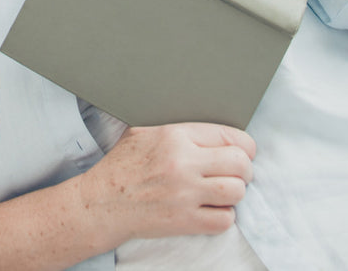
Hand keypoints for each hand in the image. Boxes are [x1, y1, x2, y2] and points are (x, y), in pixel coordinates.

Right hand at [79, 123, 254, 242]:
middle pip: (240, 163)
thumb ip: (176, 127)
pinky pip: (224, 220)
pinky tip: (213, 209)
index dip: (244, 145)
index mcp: (175, 135)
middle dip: (245, 169)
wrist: (103, 202)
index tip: (244, 152)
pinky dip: (224, 216)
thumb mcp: (144, 131)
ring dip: (235, 193)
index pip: (229, 135)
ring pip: (237, 191)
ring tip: (225, 191)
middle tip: (238, 173)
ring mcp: (185, 194)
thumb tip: (206, 127)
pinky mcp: (185, 221)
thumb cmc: (122, 165)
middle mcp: (184, 163)